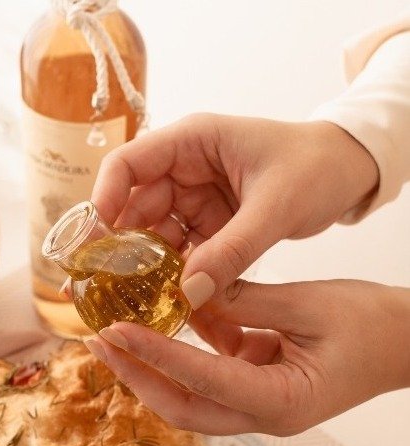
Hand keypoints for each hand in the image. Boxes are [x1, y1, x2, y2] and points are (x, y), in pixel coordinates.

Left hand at [84, 280, 409, 435]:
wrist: (409, 344)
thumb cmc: (375, 324)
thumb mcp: (310, 304)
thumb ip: (246, 300)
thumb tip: (188, 292)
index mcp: (281, 401)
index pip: (201, 380)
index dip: (154, 355)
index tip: (114, 331)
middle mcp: (262, 416)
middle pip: (181, 408)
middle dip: (136, 375)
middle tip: (97, 340)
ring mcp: (257, 408)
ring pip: (187, 398)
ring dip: (149, 369)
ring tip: (111, 337)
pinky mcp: (255, 391)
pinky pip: (207, 377)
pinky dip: (181, 355)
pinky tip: (157, 326)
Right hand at [91, 115, 378, 308]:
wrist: (350, 172)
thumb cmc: (318, 166)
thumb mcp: (277, 206)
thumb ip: (233, 250)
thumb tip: (189, 294)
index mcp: (192, 142)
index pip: (128, 164)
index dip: (104, 201)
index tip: (95, 243)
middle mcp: (183, 170)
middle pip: (132, 207)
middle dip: (120, 247)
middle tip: (106, 287)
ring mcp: (192, 200)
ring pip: (152, 236)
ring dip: (145, 268)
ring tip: (133, 302)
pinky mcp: (206, 226)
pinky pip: (178, 252)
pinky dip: (172, 276)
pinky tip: (166, 301)